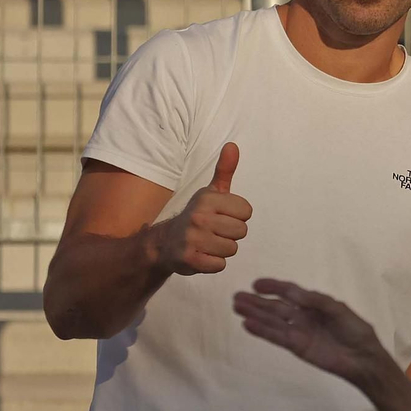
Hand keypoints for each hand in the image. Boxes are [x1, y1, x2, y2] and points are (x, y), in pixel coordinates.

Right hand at [154, 143, 251, 274]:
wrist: (163, 243)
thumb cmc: (196, 215)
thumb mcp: (211, 192)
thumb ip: (225, 170)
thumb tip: (233, 145)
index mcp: (208, 199)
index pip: (247, 212)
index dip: (237, 216)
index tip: (222, 216)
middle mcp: (199, 217)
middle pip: (241, 231)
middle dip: (230, 234)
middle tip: (213, 231)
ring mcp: (193, 239)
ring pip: (232, 249)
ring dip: (222, 249)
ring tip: (207, 243)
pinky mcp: (189, 259)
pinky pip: (220, 265)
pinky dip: (213, 263)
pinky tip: (201, 255)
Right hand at [235, 278, 410, 410]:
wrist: (363, 358)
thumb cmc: (355, 330)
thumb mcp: (339, 310)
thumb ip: (316, 301)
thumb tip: (292, 293)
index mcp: (315, 304)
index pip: (290, 292)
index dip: (274, 287)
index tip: (256, 283)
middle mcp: (304, 317)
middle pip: (276, 307)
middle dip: (257, 301)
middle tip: (236, 297)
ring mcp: (299, 332)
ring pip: (272, 321)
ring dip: (255, 314)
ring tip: (236, 307)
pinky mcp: (296, 347)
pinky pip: (277, 337)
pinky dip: (262, 331)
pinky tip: (247, 324)